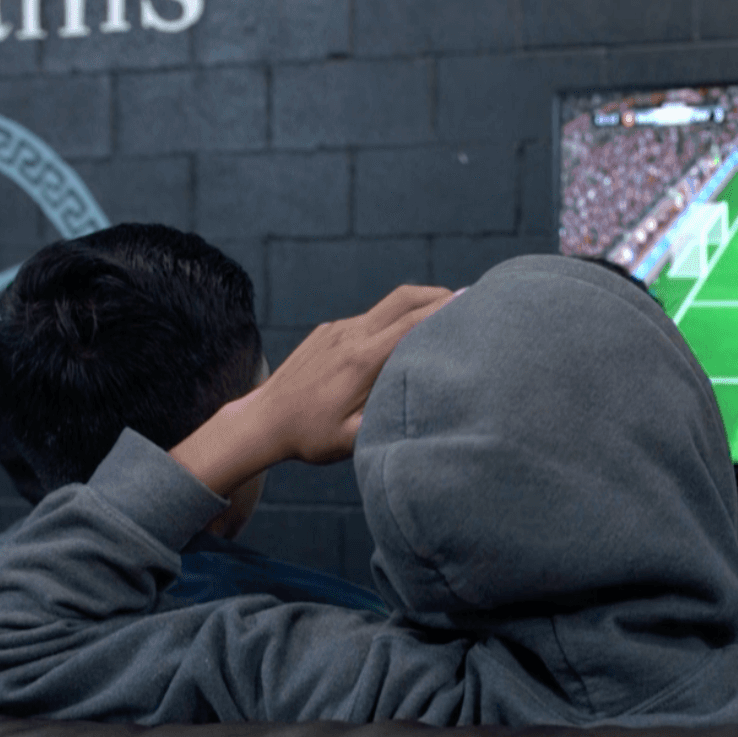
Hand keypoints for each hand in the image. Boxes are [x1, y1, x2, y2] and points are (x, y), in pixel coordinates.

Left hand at [171, 284, 452, 495]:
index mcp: (361, 360)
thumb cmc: (309, 436)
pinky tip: (405, 337)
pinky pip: (369, 318)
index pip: (412, 324)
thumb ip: (389, 422)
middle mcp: (351, 336)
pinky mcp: (329, 332)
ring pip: (388, 305)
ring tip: (446, 315)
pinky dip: (395, 319)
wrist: (262, 421)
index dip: (446, 311)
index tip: (475, 304)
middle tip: (470, 302)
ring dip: (419, 304)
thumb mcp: (353, 440)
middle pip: (405, 299)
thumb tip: (428, 413)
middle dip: (440, 296)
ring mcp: (338, 330)